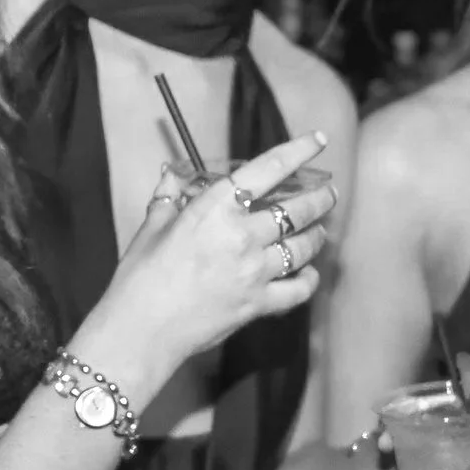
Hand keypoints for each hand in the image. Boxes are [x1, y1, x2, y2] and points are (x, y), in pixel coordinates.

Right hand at [89, 133, 335, 393]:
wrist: (141, 329)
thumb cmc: (141, 277)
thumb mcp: (151, 227)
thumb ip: (168, 197)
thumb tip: (172, 176)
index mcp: (216, 208)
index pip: (268, 169)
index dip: (298, 151)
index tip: (317, 141)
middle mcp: (243, 235)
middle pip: (298, 210)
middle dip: (320, 198)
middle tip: (328, 194)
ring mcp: (255, 271)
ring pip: (304, 247)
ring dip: (318, 235)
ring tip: (321, 230)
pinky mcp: (258, 303)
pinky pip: (299, 290)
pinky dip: (309, 279)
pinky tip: (309, 273)